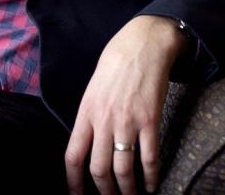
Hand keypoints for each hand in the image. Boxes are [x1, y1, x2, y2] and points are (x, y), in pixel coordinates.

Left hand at [64, 15, 186, 194]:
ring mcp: (127, 122)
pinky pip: (150, 158)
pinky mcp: (150, 120)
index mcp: (86, 112)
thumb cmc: (115, 65)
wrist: (142, 45)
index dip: (74, 181)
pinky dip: (151, 178)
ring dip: (128, 191)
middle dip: (105, 192)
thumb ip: (90, 116)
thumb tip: (89, 144)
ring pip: (124, 170)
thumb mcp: (93, 89)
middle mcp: (103, 120)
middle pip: (99, 169)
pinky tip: (152, 185)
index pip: (73, 155)